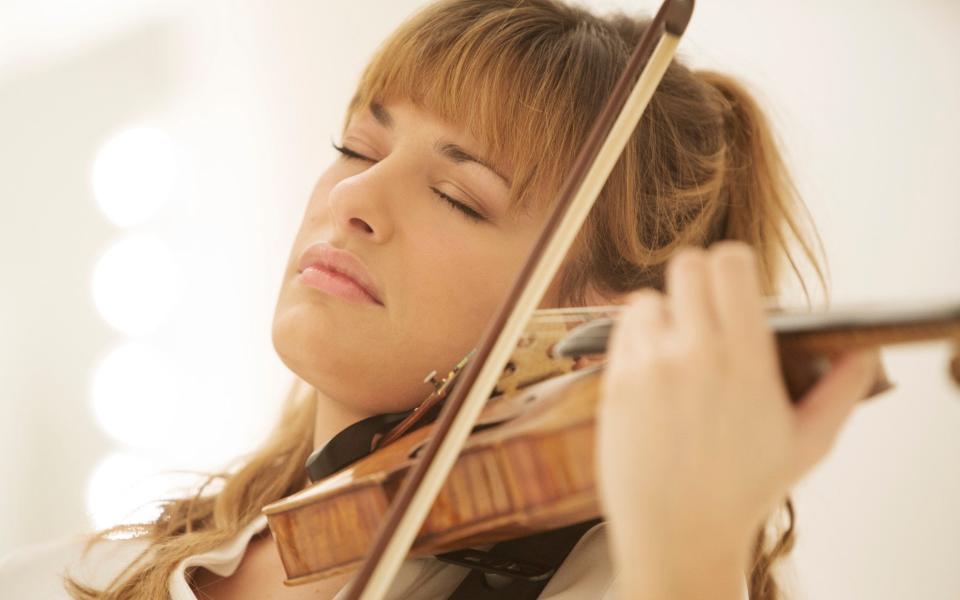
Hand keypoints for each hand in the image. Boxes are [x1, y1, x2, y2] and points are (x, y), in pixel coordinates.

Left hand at [596, 242, 879, 596]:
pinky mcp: (614, 384)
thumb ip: (841, 391)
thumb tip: (859, 353)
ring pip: (648, 299)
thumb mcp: (808, 444)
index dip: (734, 264)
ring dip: (664, 313)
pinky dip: (637, 339)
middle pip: (687, 267)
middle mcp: (692, 356)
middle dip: (700, 280)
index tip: (737, 282)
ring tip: (677, 345)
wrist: (678, 532)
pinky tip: (654, 366)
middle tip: (707, 309)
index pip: (730, 264)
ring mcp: (647, 368)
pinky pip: (621, 332)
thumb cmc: (744, 490)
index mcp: (744, 361)